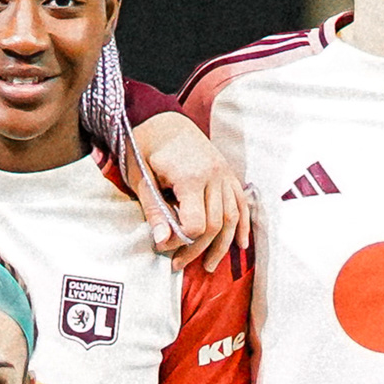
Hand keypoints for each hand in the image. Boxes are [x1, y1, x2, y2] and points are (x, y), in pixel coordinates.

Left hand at [128, 110, 244, 265]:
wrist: (162, 118)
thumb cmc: (145, 146)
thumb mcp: (140, 177)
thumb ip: (153, 209)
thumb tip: (161, 241)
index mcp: (190, 177)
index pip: (195, 223)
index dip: (180, 242)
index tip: (164, 248)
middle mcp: (213, 176)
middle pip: (214, 224)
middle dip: (198, 249)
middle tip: (178, 264)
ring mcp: (224, 174)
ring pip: (232, 217)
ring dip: (222, 245)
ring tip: (210, 266)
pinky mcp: (229, 173)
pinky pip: (242, 204)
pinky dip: (242, 226)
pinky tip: (240, 246)